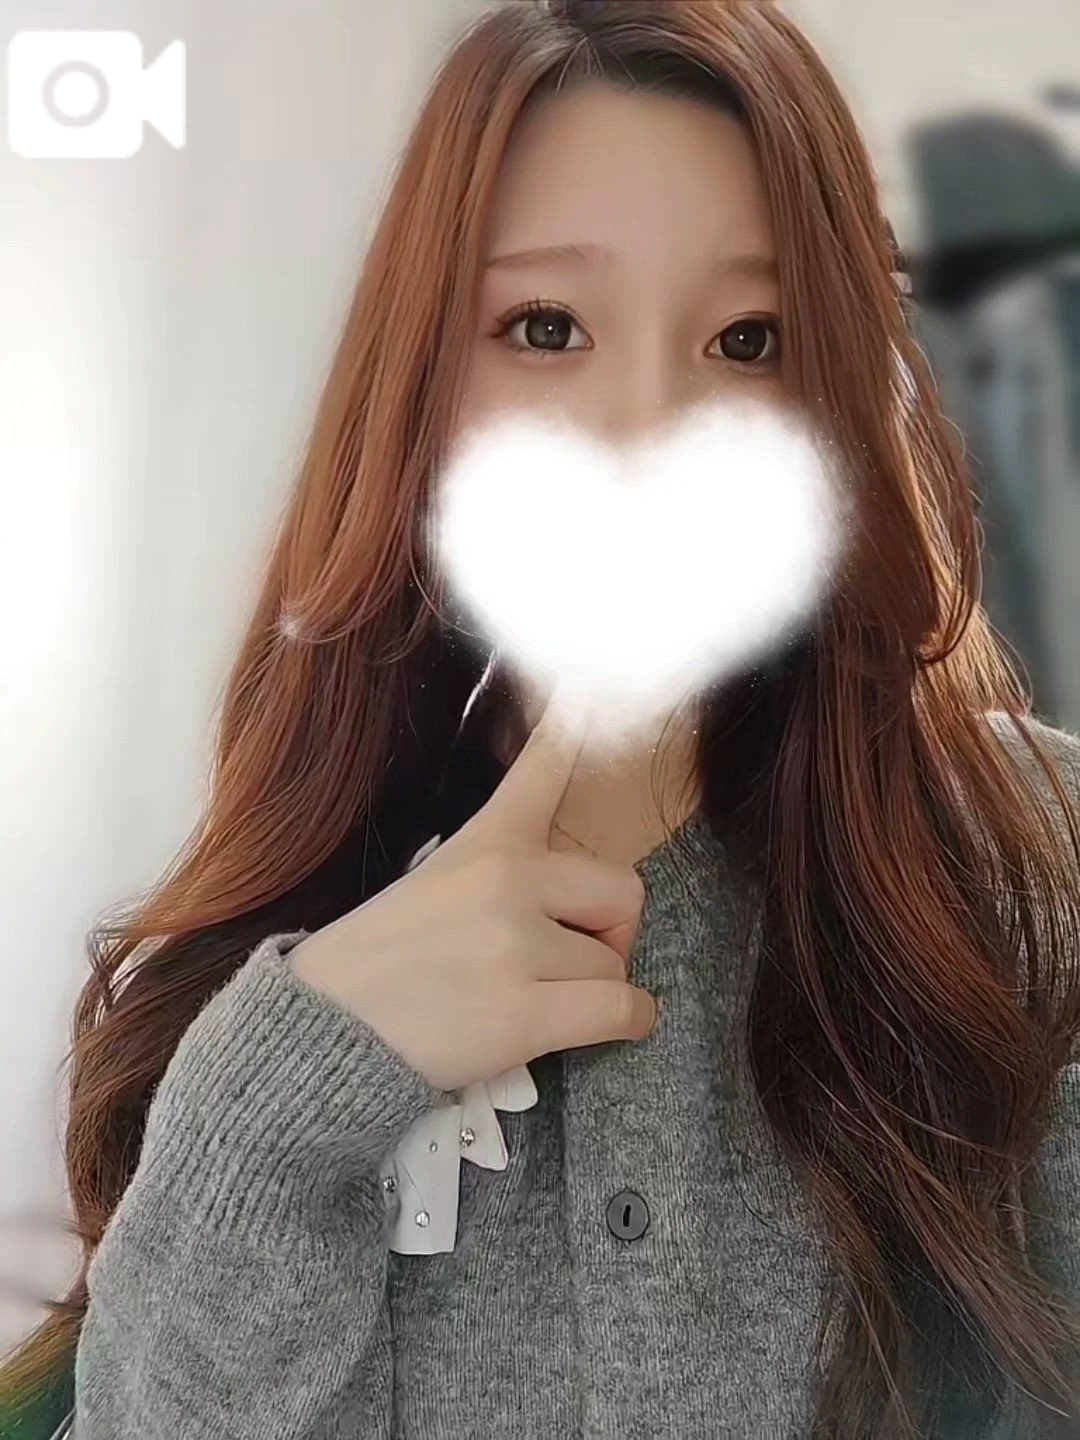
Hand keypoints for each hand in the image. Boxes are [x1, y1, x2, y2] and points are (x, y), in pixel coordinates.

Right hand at [288, 686, 655, 1090]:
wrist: (324, 1033)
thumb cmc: (379, 963)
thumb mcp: (432, 884)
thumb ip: (501, 872)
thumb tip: (574, 903)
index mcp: (485, 843)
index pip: (544, 770)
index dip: (576, 724)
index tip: (594, 675)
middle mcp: (508, 881)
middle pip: (624, 893)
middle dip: (609, 930)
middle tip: (568, 955)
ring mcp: (517, 946)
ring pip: (616, 964)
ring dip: (592, 987)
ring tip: (533, 1000)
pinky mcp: (524, 1014)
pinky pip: (622, 1009)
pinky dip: (627, 1021)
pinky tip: (606, 1025)